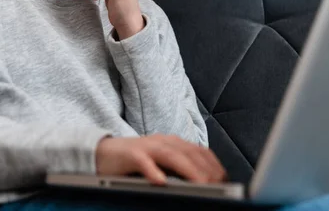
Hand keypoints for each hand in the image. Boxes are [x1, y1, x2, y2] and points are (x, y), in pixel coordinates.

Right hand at [95, 135, 226, 185]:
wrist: (103, 153)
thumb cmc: (135, 162)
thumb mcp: (161, 164)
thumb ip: (179, 170)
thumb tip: (204, 185)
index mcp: (173, 143)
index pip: (200, 152)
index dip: (214, 166)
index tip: (225, 180)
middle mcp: (163, 142)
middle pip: (190, 153)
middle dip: (207, 170)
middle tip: (218, 185)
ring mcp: (147, 147)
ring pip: (172, 156)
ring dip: (189, 170)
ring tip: (202, 184)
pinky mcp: (131, 155)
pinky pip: (144, 162)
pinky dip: (153, 171)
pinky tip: (161, 182)